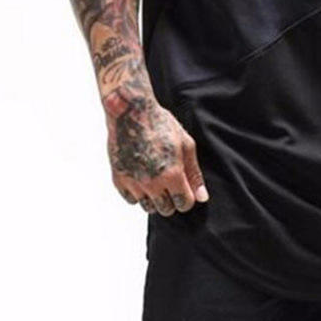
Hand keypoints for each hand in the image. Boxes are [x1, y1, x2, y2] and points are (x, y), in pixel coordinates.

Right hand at [103, 85, 207, 215]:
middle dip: (172, 199)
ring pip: (147, 207)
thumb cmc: (161, 124)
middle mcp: (152, 183)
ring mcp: (133, 182)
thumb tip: (202, 197)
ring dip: (154, 198)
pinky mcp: (118, 179)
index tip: (185, 189)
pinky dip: (137, 193)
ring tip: (156, 178)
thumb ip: (194, 173)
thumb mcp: (185, 144)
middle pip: (166, 209)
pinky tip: (142, 176)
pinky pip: (131, 199)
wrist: (131, 111)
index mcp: (171, 174)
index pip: (183, 204)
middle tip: (170, 182)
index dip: (187, 198)